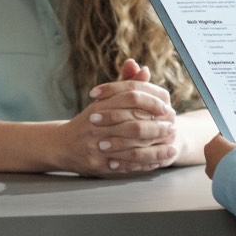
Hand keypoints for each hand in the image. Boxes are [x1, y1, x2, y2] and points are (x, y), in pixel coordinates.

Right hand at [58, 60, 178, 175]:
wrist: (62, 145)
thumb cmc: (89, 121)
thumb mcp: (104, 100)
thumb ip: (125, 84)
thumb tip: (143, 68)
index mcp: (99, 106)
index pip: (131, 98)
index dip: (152, 102)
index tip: (167, 107)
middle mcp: (97, 126)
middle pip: (134, 125)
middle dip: (157, 128)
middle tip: (173, 128)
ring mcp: (96, 146)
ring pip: (132, 148)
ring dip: (155, 150)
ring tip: (172, 149)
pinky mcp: (98, 164)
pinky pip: (125, 166)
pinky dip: (143, 165)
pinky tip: (157, 163)